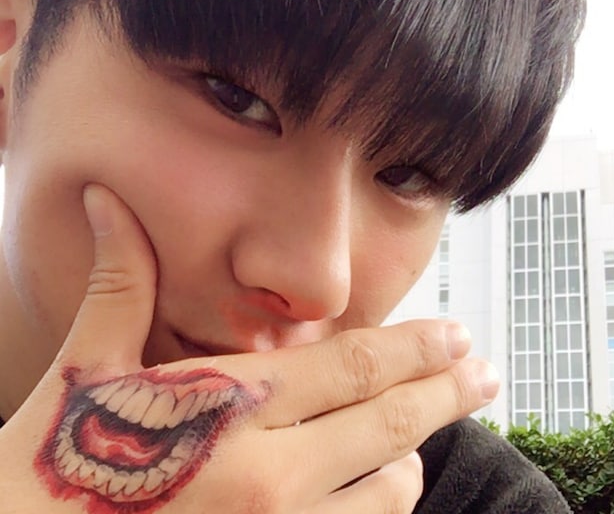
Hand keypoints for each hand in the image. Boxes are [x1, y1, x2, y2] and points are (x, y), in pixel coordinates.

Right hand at [0, 185, 498, 512]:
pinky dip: (381, 506)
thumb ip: (121, 279)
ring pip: (387, 489)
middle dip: (446, 391)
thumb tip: (104, 200)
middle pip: (390, 421)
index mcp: (234, 406)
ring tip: (423, 434)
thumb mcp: (89, 362)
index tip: (457, 334)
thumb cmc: (56, 459)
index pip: (354, 363)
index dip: (416, 345)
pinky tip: (383, 487)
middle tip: (486, 371)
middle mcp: (270, 473)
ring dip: (410, 453)